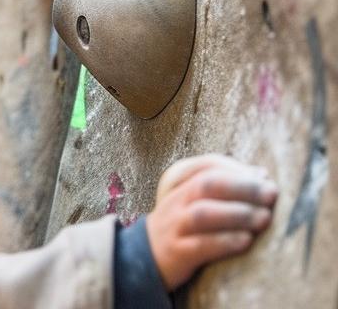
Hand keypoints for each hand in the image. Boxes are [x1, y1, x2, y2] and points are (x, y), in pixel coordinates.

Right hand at [146, 154, 277, 290]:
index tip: (263, 177)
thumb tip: (261, 174)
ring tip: (264, 219)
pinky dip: (225, 241)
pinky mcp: (177, 252)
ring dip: (237, 214)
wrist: (147, 254)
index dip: (236, 168)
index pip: (208, 165)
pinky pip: (200, 245)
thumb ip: (224, 185)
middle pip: (206, 185)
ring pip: (202, 214)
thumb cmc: (183, 223)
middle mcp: (175, 201)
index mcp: (180, 183)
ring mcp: (174, 226)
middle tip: (271, 195)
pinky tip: (247, 241)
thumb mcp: (195, 199)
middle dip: (242, 188)